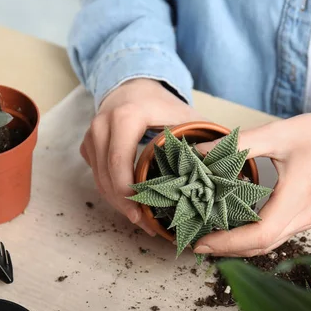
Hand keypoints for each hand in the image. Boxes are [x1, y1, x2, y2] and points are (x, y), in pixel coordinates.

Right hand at [80, 79, 202, 235]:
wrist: (134, 86)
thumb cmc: (162, 104)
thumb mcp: (185, 115)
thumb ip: (203, 138)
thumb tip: (222, 167)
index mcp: (125, 116)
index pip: (119, 161)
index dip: (128, 192)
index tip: (144, 213)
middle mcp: (102, 125)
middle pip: (107, 176)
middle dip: (125, 205)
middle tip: (145, 224)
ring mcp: (92, 136)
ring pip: (99, 180)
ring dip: (118, 204)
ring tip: (142, 220)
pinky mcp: (88, 146)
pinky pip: (97, 176)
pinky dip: (112, 193)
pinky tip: (132, 204)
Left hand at [193, 108, 310, 256]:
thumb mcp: (279, 133)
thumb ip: (239, 144)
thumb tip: (200, 151)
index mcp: (296, 198)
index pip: (259, 235)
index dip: (227, 243)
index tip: (201, 242)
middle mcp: (303, 216)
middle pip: (261, 246)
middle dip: (227, 249)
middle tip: (197, 242)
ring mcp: (307, 219)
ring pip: (269, 244)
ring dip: (240, 246)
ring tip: (212, 237)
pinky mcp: (308, 216)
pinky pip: (277, 235)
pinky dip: (254, 238)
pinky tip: (236, 228)